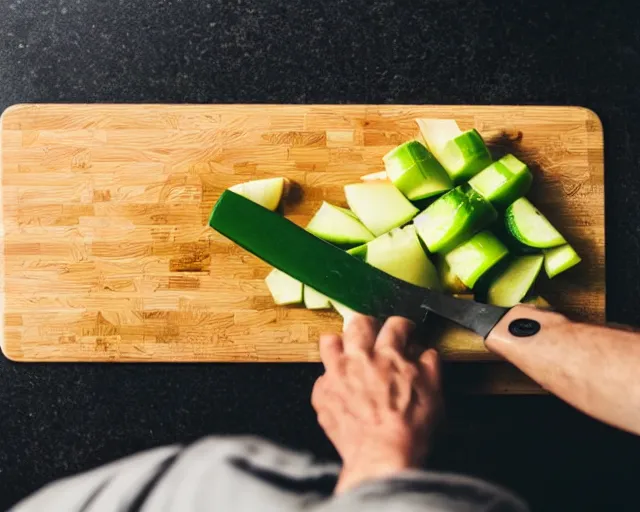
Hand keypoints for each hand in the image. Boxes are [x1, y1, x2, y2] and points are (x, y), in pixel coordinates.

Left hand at [311, 314, 441, 493]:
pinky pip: (322, 378)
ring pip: (329, 342)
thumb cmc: (409, 429)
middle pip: (358, 323)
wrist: (381, 456)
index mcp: (388, 355)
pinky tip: (340, 390)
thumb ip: (430, 366)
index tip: (404, 331)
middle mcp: (359, 358)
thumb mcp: (434, 394)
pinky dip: (331, 381)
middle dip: (368, 325)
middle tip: (373, 336)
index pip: (395, 325)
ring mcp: (336, 375)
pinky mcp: (322, 394)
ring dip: (339, 344)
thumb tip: (426, 352)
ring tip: (347, 354)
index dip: (402, 326)